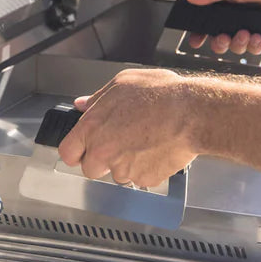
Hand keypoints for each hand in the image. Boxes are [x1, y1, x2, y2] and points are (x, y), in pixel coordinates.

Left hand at [58, 68, 200, 188]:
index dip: (76, 150)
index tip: (83, 149)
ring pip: (118, 173)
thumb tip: (84, 105)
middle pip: (90, 169)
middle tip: (119, 143)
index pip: (68, 152)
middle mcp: (104, 152)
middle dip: (101, 160)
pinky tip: (157, 148)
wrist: (192, 113)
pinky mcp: (145, 178)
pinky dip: (147, 167)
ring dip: (126, 163)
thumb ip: (98, 98)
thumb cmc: (161, 95)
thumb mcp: (123, 83)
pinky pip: (141, 177)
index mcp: (93, 128)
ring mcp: (125, 168)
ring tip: (145, 141)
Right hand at [185, 0, 260, 54]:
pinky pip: (255, 48)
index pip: (207, 19)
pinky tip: (258, 36)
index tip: (195, 40)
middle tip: (223, 38)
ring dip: (238, 43)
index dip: (200, 31)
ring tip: (246, 33)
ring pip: (237, 46)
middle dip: (219, 42)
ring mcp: (252, 25)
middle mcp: (238, 14)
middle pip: (220, 38)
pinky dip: (254, 44)